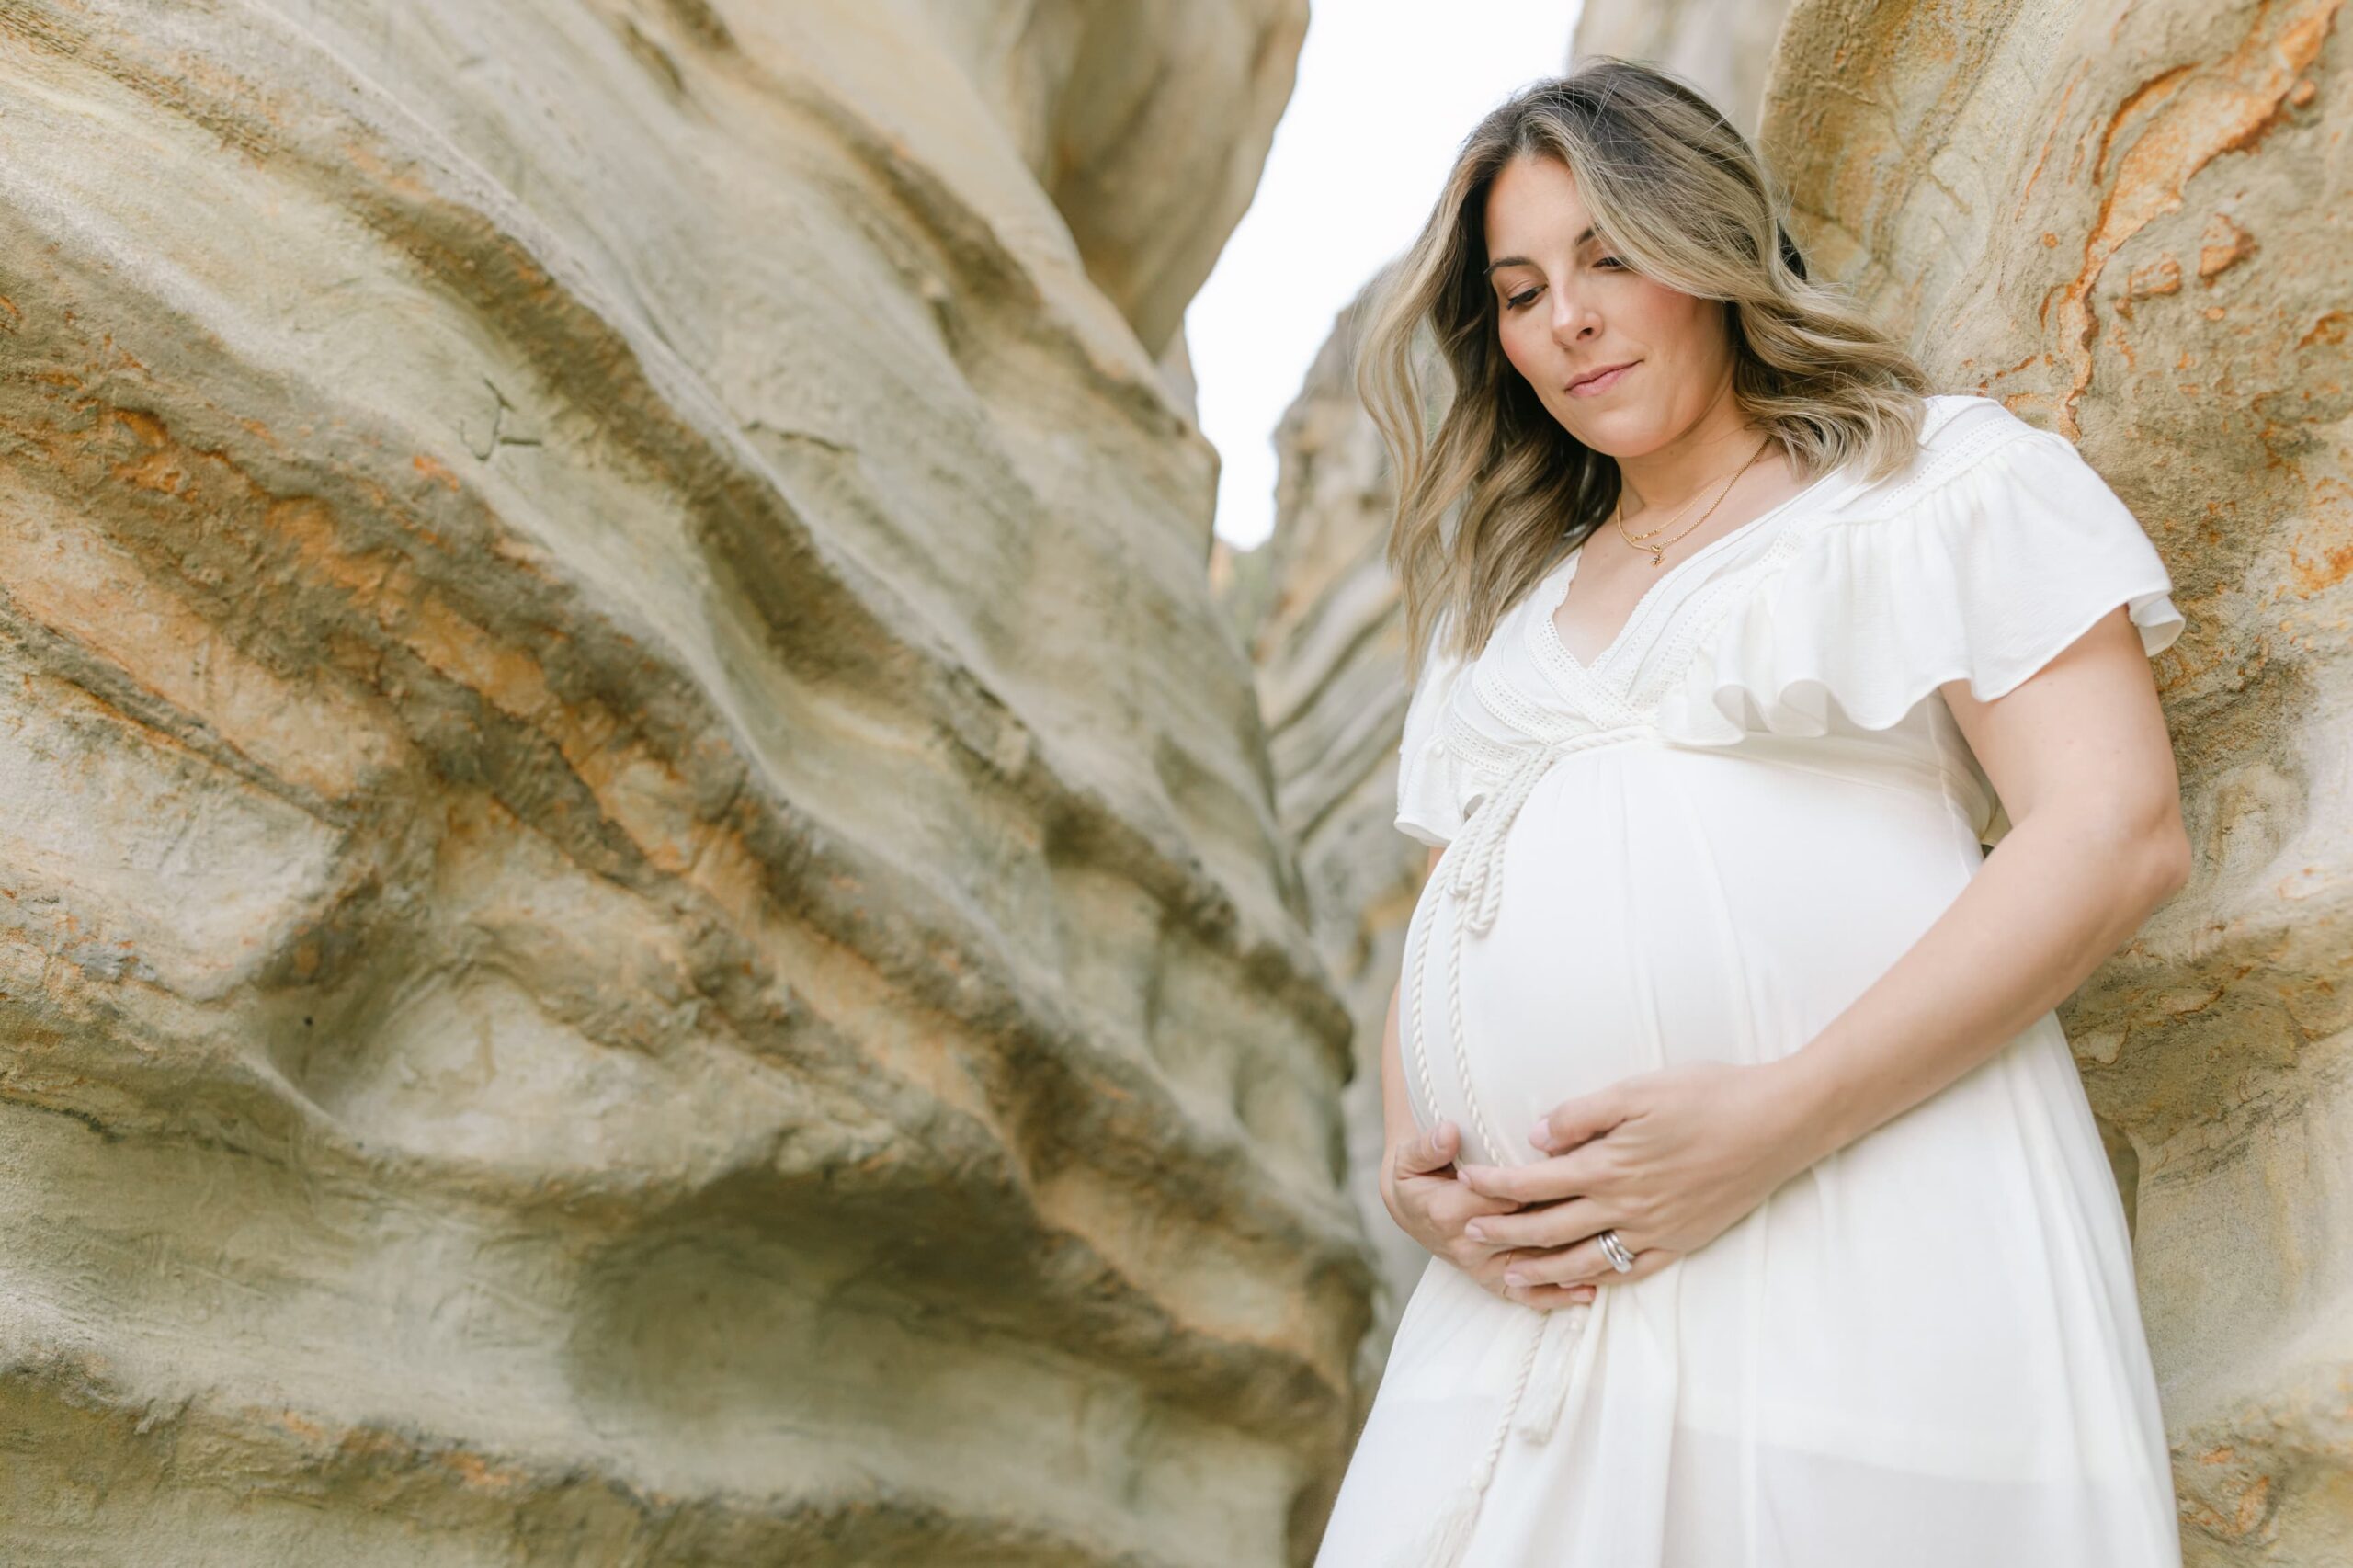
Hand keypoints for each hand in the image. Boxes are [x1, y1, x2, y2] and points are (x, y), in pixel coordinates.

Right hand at [1383, 1119, 1598, 1307]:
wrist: (1410, 1208)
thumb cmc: (1417, 1174)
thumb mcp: (1409, 1156)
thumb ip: (1426, 1144)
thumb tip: (1448, 1132)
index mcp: (1450, 1211)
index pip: (1503, 1198)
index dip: (1538, 1186)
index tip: (1573, 1169)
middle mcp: (1470, 1246)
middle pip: (1527, 1233)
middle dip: (1566, 1221)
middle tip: (1603, 1204)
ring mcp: (1483, 1268)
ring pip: (1534, 1266)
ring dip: (1571, 1261)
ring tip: (1612, 1253)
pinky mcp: (1494, 1282)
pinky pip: (1527, 1296)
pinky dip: (1558, 1296)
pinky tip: (1590, 1291)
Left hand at [1454, 1061, 1813, 1309]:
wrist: (1779, 1124)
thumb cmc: (1708, 1095)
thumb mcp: (1638, 1090)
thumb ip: (1582, 1115)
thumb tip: (1536, 1137)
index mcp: (1609, 1165)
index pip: (1534, 1182)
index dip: (1494, 1185)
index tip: (1463, 1183)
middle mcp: (1626, 1206)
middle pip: (1549, 1228)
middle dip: (1504, 1232)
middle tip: (1467, 1235)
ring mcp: (1656, 1230)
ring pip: (1584, 1260)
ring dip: (1541, 1268)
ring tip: (1508, 1275)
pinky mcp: (1683, 1241)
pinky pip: (1631, 1272)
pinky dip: (1598, 1281)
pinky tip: (1580, 1284)